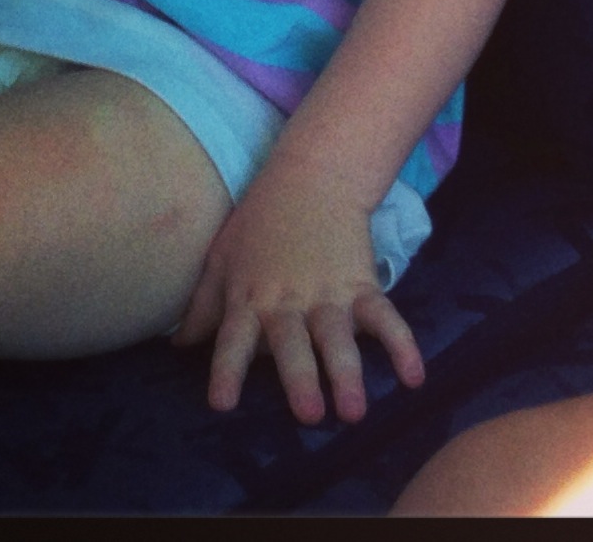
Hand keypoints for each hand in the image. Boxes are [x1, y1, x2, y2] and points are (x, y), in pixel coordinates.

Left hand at [172, 159, 423, 423]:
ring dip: (347, 373)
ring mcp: (329, 294)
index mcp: (249, 299)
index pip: (233, 340)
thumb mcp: (222, 256)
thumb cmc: (261, 221)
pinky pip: (384, 318)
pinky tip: (413, 376)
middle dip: (301, 380)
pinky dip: (401, 345)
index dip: (227, 370)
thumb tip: (178, 348)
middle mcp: (288, 302)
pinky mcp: (362, 285)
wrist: (314, 176)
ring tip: (354, 410)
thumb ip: (202, 305)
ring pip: (338, 337)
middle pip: (293, 345)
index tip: (223, 404)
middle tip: (310, 416)